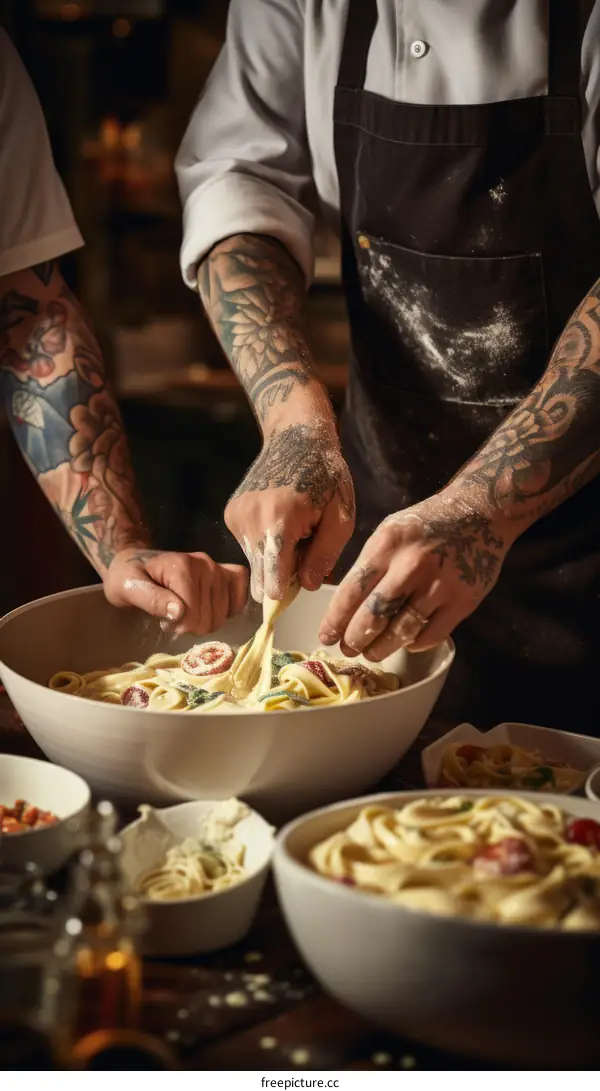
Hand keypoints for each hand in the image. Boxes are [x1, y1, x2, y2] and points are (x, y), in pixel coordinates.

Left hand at [103, 548, 248, 634]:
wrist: (134, 561)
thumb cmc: (129, 578)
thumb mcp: (128, 590)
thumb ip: (152, 600)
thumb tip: (179, 612)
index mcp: (182, 567)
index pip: (193, 614)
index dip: (178, 626)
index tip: (164, 622)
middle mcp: (205, 564)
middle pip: (210, 617)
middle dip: (192, 625)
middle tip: (175, 618)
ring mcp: (217, 567)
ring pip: (224, 613)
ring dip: (207, 620)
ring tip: (189, 613)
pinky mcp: (225, 571)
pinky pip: (241, 592)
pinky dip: (230, 607)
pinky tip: (213, 610)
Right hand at [225, 421, 354, 600]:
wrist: (296, 437)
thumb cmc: (326, 476)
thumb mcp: (340, 518)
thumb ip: (323, 556)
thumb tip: (305, 586)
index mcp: (279, 521)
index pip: (272, 577)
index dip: (284, 593)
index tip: (291, 600)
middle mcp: (251, 520)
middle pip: (261, 575)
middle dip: (281, 575)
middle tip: (303, 555)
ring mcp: (237, 516)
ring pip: (254, 561)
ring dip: (274, 557)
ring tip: (294, 530)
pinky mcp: (231, 513)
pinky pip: (248, 545)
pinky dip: (264, 542)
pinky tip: (280, 521)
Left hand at [318, 492, 512, 659]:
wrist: (479, 513)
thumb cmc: (426, 525)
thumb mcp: (389, 532)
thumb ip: (369, 565)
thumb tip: (345, 606)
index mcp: (387, 545)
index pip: (351, 591)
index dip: (335, 620)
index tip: (326, 637)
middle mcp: (411, 565)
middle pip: (373, 617)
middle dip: (355, 640)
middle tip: (348, 649)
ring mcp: (439, 585)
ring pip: (401, 631)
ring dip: (381, 648)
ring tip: (372, 653)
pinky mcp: (463, 601)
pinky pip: (431, 635)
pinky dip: (414, 644)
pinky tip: (405, 641)